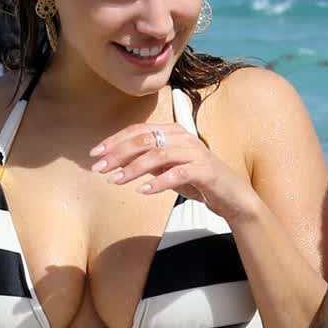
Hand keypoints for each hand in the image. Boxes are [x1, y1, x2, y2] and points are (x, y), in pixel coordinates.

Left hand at [90, 114, 257, 223]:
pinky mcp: (204, 170)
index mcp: (173, 132)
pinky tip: (143, 191)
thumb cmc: (199, 181)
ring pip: (157, 155)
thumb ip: (149, 162)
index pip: (138, 131)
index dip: (115, 141)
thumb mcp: (169, 169)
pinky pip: (177, 173)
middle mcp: (183, 137)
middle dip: (118, 154)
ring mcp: (194, 152)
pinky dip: (158, 182)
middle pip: (144, 140)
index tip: (95, 154)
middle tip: (100, 169)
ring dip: (133, 169)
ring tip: (116, 180)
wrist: (231, 196)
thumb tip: (120, 163)